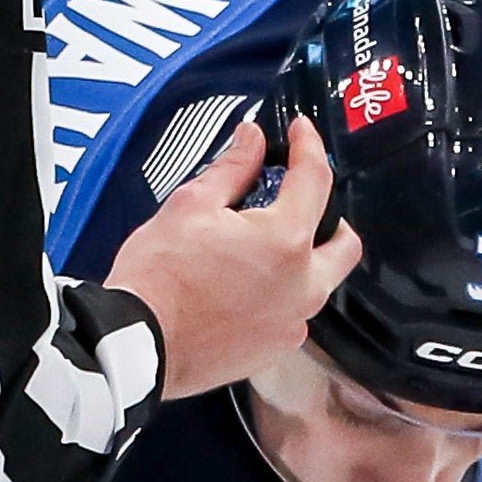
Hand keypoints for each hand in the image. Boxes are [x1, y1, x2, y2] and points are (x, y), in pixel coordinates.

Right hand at [103, 116, 355, 399]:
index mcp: (286, 240)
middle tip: (298, 204)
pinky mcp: (276, 348)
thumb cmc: (159, 279)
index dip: (308, 146)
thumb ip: (233, 169)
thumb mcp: (192, 206)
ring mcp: (293, 321)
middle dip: (330, 218)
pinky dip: (280, 294)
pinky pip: (294, 314)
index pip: (316, 178)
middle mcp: (303, 285)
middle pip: (344, 244)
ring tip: (261, 248)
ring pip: (319, 282)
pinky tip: (246, 287)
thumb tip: (251, 141)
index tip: (300, 133)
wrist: (137, 344)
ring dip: (303, 259)